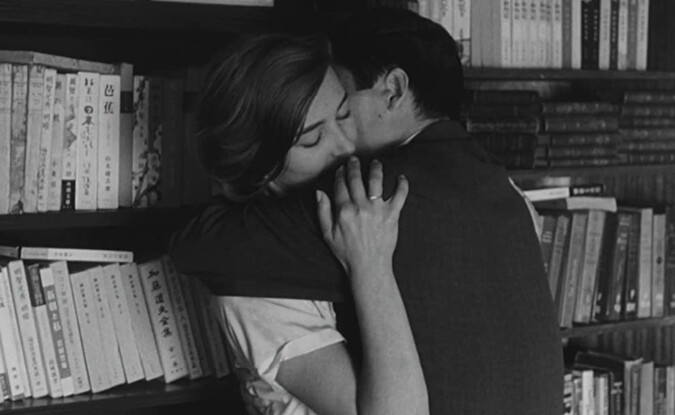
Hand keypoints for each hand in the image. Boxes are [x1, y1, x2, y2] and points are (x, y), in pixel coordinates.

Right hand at [317, 156, 408, 275]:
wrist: (369, 266)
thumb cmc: (347, 252)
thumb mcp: (328, 234)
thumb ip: (323, 211)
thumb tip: (319, 192)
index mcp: (344, 211)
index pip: (340, 185)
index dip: (339, 175)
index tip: (340, 169)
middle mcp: (361, 207)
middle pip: (356, 179)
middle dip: (354, 166)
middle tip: (354, 159)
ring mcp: (378, 210)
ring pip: (377, 181)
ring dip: (375, 168)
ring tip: (375, 162)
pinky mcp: (392, 215)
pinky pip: (400, 195)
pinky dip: (402, 185)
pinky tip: (401, 177)